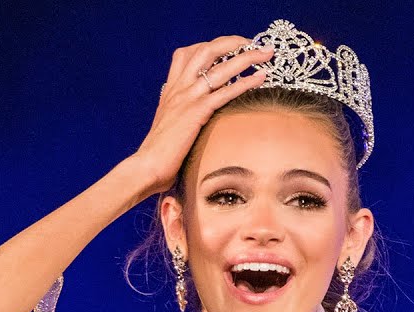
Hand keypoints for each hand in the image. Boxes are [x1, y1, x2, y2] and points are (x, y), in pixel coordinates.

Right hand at [129, 35, 271, 195]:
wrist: (146, 166)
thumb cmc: (159, 154)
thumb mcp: (169, 127)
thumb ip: (180, 116)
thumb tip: (194, 120)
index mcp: (171, 91)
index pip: (187, 54)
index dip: (209, 45)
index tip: (229, 46)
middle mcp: (179, 89)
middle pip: (205, 50)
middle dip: (232, 42)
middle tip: (252, 43)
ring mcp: (187, 98)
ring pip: (220, 66)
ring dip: (247, 57)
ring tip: (267, 54)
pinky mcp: (197, 112)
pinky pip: (225, 92)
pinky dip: (245, 82)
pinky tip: (261, 78)